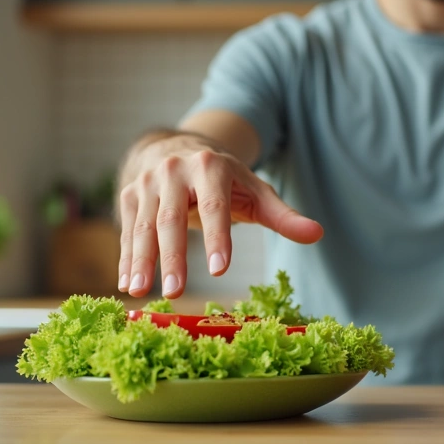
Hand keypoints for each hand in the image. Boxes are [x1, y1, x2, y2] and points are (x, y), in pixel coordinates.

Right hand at [117, 141, 322, 297]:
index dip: (217, 237)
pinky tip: (128, 285)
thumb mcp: (255, 191)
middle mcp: (174, 171)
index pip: (214, 206)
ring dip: (142, 261)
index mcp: (211, 167)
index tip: (220, 270)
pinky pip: (127, 231)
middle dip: (173, 257)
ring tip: (142, 292)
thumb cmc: (225, 180)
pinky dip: (126, 259)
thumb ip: (283, 216)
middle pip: (171, 218)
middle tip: (176, 292)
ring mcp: (148, 182)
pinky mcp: (129, 195)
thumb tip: (317, 234)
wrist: (178, 150)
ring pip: (143, 226)